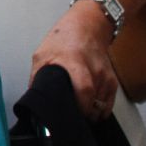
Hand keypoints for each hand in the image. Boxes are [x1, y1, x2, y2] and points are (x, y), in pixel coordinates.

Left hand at [30, 1, 118, 120]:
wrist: (87, 27)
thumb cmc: (62, 40)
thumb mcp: (42, 54)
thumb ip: (36, 76)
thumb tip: (32, 95)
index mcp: (74, 63)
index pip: (84, 89)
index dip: (80, 105)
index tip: (71, 114)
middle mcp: (94, 71)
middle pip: (94, 102)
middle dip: (84, 115)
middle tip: (72, 119)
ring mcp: (105, 76)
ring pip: (102, 105)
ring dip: (91, 113)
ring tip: (79, 115)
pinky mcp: (112, 80)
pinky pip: (109, 103)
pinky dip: (100, 110)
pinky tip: (90, 111)